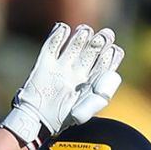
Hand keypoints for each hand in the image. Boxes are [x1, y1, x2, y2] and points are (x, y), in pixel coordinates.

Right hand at [1, 22, 123, 148]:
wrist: (36, 120)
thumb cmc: (61, 118)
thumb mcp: (84, 112)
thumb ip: (98, 97)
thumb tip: (111, 77)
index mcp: (89, 83)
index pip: (104, 65)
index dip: (110, 57)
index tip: (114, 51)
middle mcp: (77, 72)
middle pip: (91, 52)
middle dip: (100, 42)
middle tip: (106, 35)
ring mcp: (61, 66)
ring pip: (74, 45)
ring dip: (81, 37)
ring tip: (86, 31)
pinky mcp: (45, 63)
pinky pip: (52, 45)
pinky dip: (57, 36)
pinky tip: (64, 29)